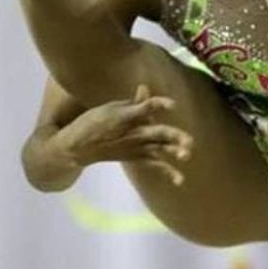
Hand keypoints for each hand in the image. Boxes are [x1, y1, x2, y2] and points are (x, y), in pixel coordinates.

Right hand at [57, 85, 193, 184]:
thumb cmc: (92, 122)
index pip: (145, 109)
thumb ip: (131, 102)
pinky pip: (154, 165)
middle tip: (188, 140)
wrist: (78, 147)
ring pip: (158, 149)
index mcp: (125, 118)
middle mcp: (132, 134)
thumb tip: (145, 88)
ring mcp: (135, 148)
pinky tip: (180, 180)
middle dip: (173, 136)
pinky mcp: (136, 158)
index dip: (158, 105)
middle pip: (156, 133)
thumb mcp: (109, 108)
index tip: (172, 105)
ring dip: (173, 152)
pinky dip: (167, 172)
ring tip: (187, 155)